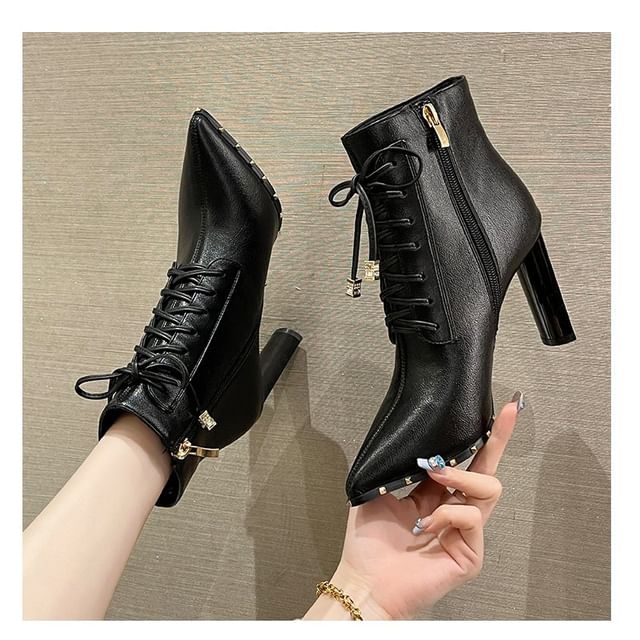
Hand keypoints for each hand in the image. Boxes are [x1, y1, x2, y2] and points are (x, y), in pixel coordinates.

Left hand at [310, 395, 521, 619]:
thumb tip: (426, 446)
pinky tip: (424, 524)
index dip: (486, 438)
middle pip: (488, 470)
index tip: (505, 411)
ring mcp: (466, 533)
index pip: (465, 462)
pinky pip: (471, 517)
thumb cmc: (368, 542)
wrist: (365, 580)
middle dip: (497, 441)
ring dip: (461, 476)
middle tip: (501, 418)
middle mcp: (455, 511)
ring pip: (488, 488)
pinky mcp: (470, 554)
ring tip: (434, 478)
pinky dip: (446, 514)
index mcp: (436, 496)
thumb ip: (405, 468)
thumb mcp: (382, 490)